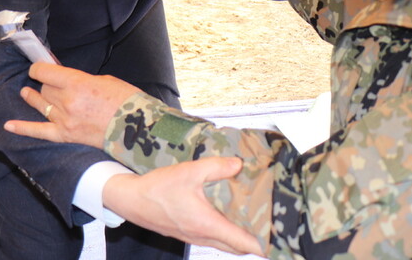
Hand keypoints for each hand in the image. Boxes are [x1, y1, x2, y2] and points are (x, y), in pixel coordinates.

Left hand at [4, 63, 137, 147]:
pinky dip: (23, 128)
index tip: (41, 67)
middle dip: (44, 83)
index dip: (40, 68)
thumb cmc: (127, 102)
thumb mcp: (106, 80)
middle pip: (44, 88)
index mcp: (77, 82)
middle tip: (48, 82)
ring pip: (40, 104)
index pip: (45, 71)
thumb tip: (69, 80)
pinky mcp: (66, 136)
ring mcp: (64, 120)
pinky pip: (39, 131)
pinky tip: (8, 125)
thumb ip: (82, 80)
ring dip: (33, 97)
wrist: (139, 129)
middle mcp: (66, 101)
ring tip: (26, 93)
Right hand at [104, 157, 264, 256]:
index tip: (279, 240)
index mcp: (207, 225)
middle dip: (256, 241)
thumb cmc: (159, 188)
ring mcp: (195, 238)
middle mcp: (203, 237)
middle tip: (272, 226)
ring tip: (255, 221)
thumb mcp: (190, 171)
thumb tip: (239, 164)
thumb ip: (217, 167)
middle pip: (237, 247)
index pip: (243, 243)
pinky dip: (227, 233)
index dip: (263, 244)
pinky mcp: (188, 234)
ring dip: (241, 237)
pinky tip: (230, 216)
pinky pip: (214, 240)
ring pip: (226, 245)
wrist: (132, 200)